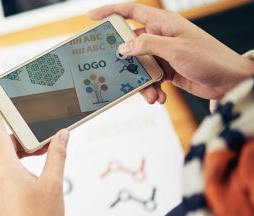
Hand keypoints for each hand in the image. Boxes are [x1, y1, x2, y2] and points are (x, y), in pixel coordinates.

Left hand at [0, 96, 69, 215]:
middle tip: (46, 144)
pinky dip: (15, 171)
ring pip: (4, 162)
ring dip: (21, 158)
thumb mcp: (54, 183)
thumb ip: (57, 155)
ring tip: (43, 165)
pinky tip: (32, 181)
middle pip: (5, 148)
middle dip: (24, 142)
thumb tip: (62, 134)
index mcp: (5, 168)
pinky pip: (2, 176)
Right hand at [90, 3, 253, 102]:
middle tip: (112, 70)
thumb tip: (122, 48)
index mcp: (163, 24)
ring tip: (150, 95)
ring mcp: (163, 54)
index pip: (131, 11)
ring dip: (141, 83)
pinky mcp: (166, 71)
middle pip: (130, 44)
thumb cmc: (208, 58)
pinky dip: (152, 90)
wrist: (229, 81)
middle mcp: (160, 37)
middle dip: (123, 61)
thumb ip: (147, 46)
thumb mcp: (175, 49)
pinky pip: (149, 79)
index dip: (110, 12)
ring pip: (138, 67)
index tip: (92, 18)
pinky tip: (160, 98)